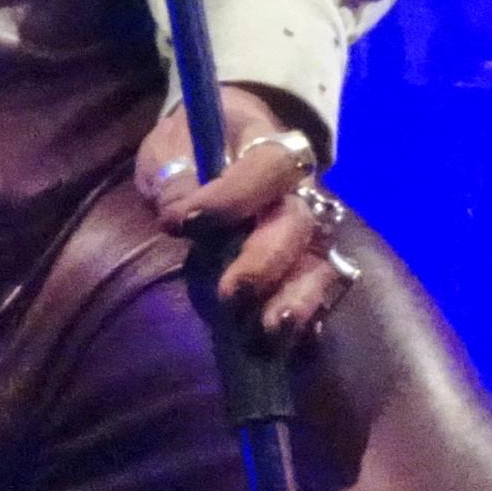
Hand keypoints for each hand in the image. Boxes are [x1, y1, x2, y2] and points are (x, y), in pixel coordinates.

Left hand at [138, 89, 359, 345]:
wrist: (220, 148)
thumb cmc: (192, 146)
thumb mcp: (171, 150)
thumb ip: (175, 180)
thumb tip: (179, 213)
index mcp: (268, 148)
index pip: (269, 166)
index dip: (233, 196)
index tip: (184, 223)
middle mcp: (299, 192)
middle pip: (299, 223)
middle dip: (267, 261)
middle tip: (230, 293)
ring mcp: (307, 234)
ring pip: (321, 264)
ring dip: (297, 298)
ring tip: (269, 331)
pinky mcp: (304, 271)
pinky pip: (319, 297)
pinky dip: (305, 320)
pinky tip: (282, 344)